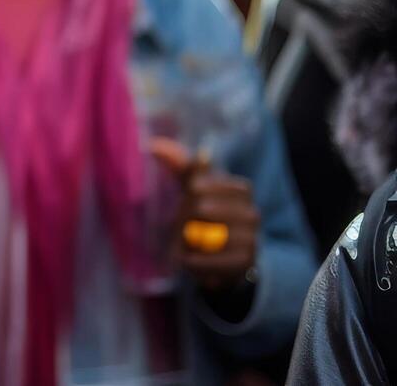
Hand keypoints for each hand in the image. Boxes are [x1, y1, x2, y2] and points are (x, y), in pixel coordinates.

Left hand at [151, 139, 259, 290]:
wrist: (220, 259)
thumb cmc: (204, 217)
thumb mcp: (193, 190)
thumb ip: (179, 167)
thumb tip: (153, 144)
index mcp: (241, 190)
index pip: (204, 183)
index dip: (193, 191)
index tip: (191, 196)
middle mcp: (252, 213)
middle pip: (202, 208)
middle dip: (184, 219)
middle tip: (185, 227)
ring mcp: (253, 238)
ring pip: (204, 234)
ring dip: (187, 242)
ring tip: (190, 245)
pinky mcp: (247, 262)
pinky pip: (212, 260)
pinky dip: (196, 262)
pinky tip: (192, 261)